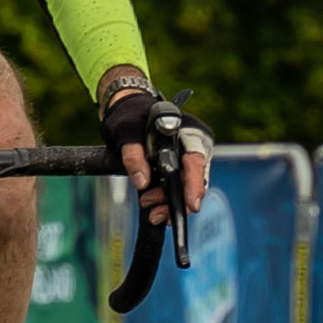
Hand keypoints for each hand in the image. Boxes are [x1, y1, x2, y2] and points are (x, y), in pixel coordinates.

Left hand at [97, 79, 211, 225]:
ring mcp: (188, 157)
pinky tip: (154, 205)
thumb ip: (134, 156)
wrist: (128, 109)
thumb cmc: (131, 115)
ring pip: (186, 187)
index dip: (195, 185)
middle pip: (193, 180)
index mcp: (189, 132)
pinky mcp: (180, 166)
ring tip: (148, 206)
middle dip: (176, 201)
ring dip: (167, 201)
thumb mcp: (127, 132)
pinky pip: (178, 186)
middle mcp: (195, 146)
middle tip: (155, 213)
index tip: (192, 205)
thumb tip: (141, 182)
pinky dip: (166, 198)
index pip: (195, 161)